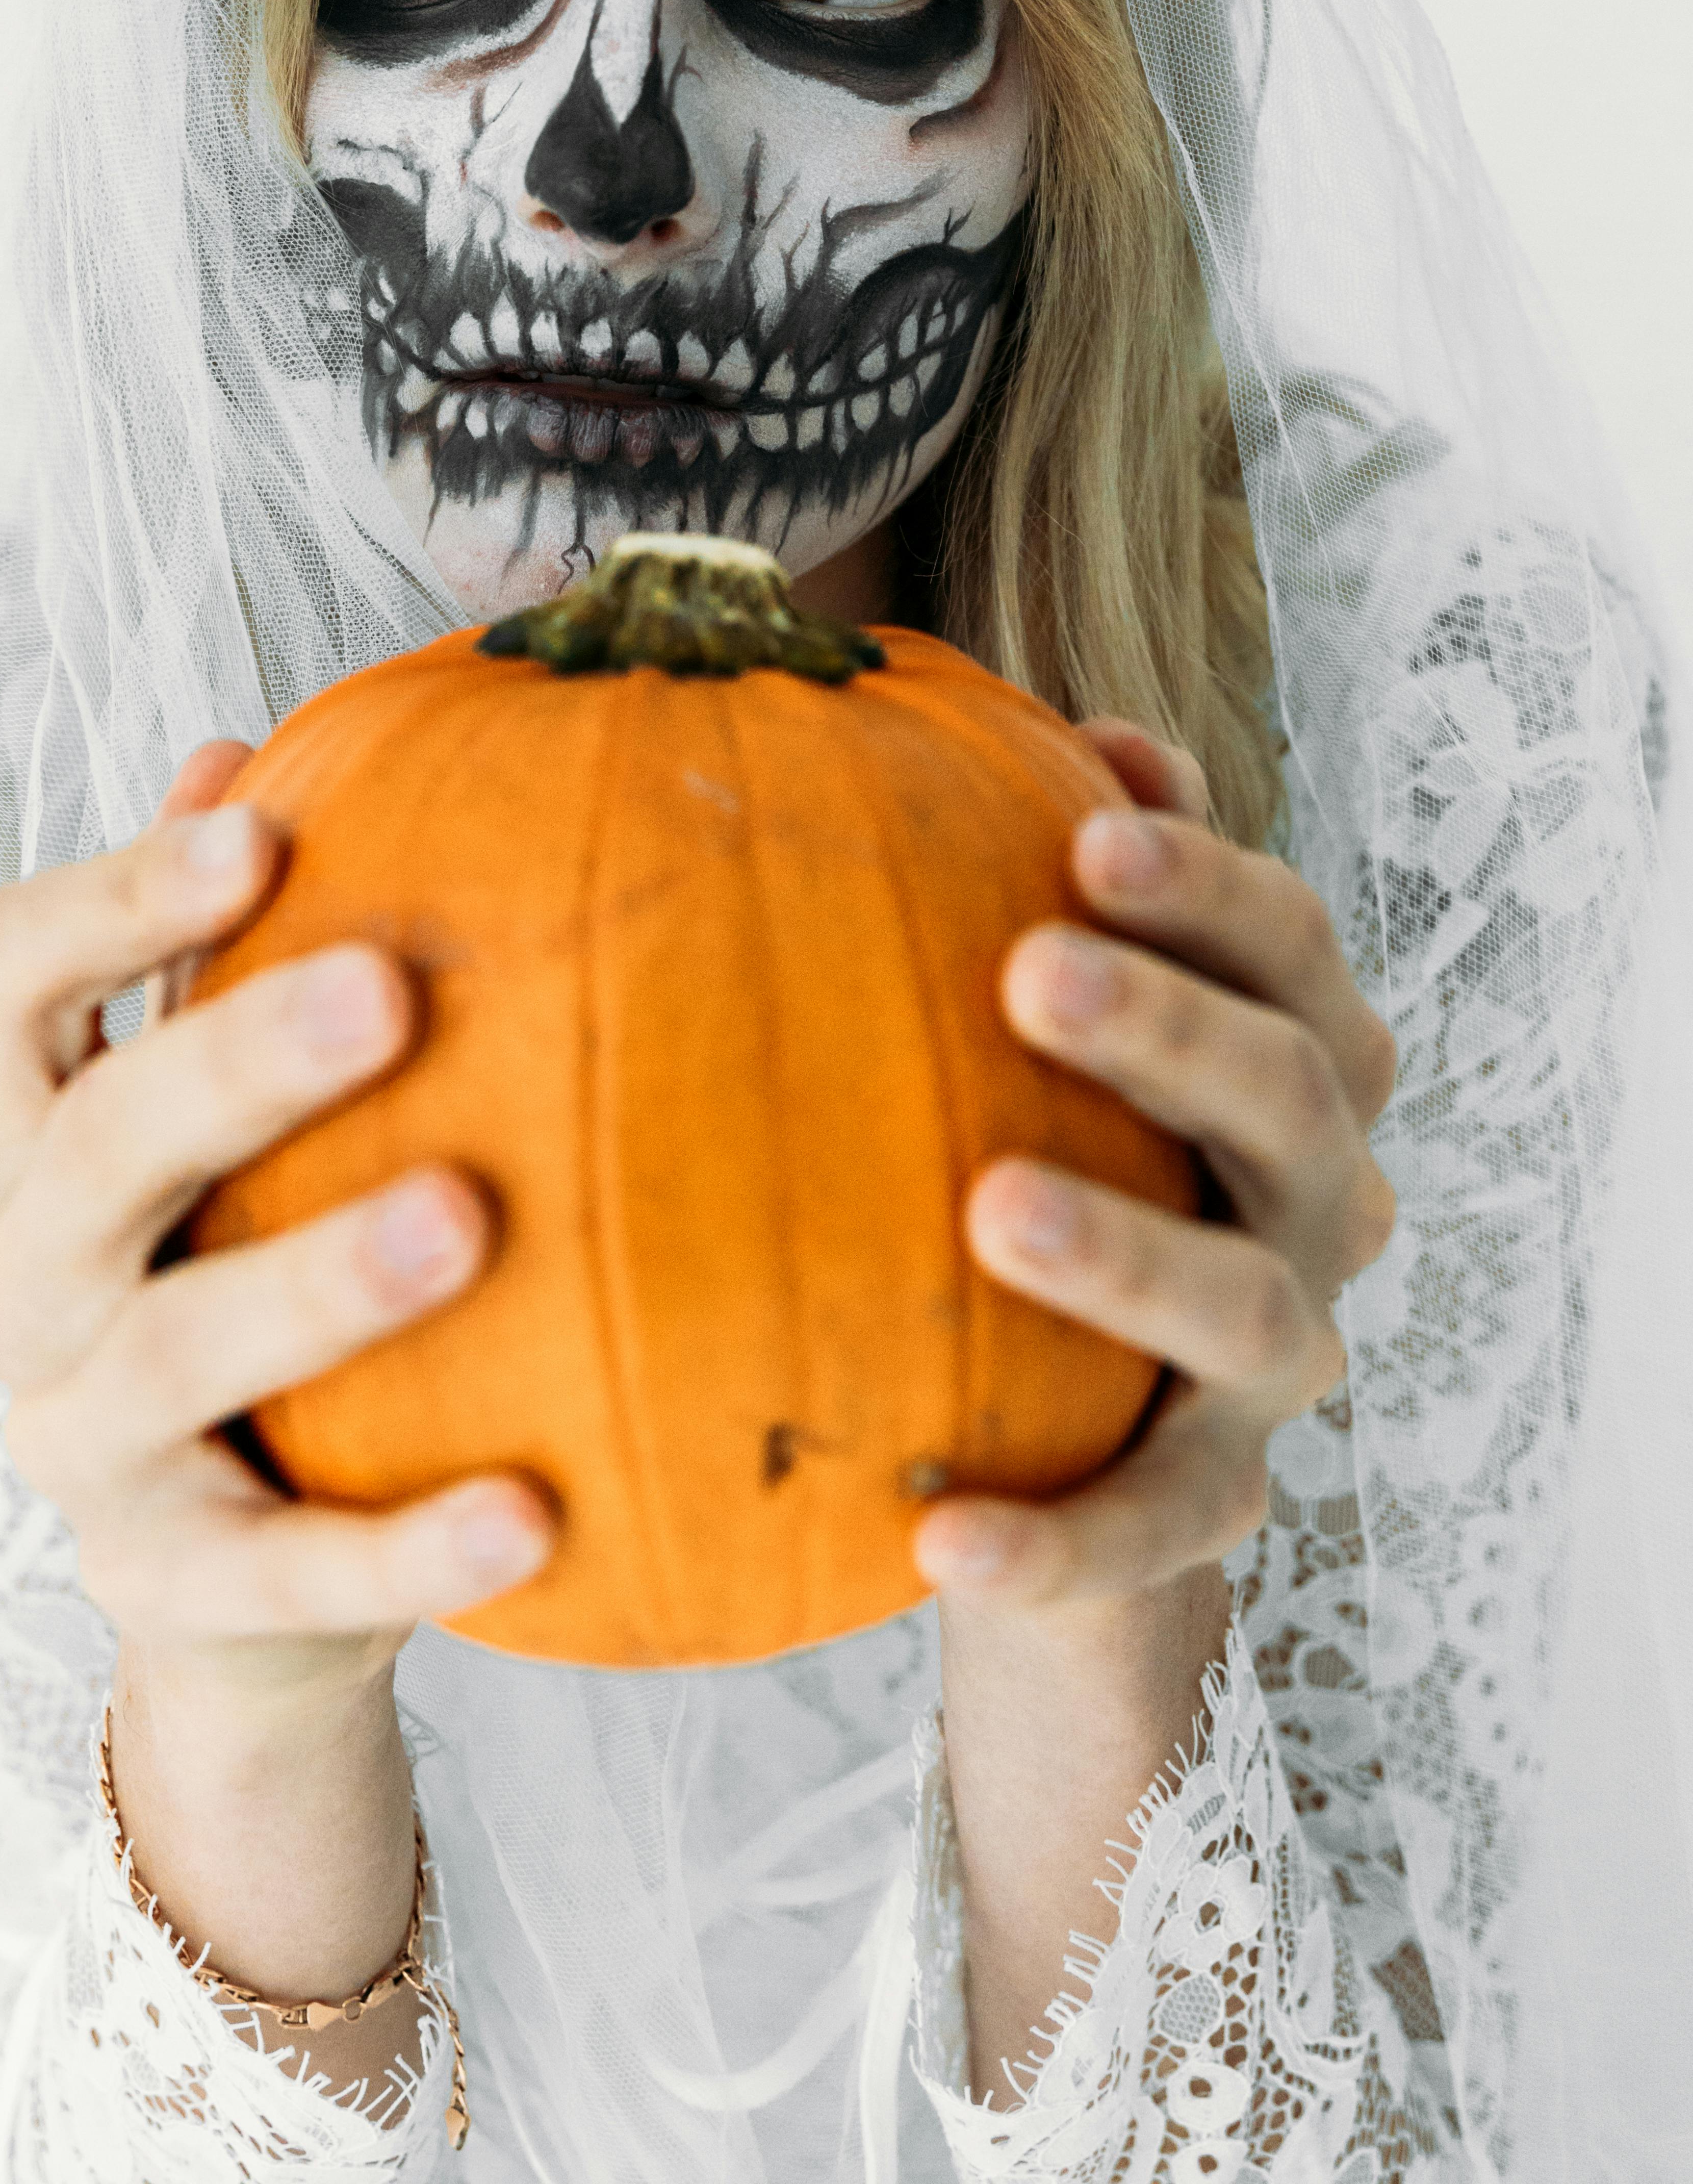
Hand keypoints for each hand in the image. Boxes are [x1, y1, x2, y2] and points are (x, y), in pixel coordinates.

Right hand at [0, 741, 553, 1693]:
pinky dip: (403, 1552)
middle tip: (385, 990)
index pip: (8, 981)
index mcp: (23, 1137)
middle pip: (88, 1149)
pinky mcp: (163, 1591)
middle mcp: (20, 1281)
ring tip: (467, 1217)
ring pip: (166, 1353)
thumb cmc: (230, 1261)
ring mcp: (78, 1445)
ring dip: (311, 1283)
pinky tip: (529, 1519)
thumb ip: (209, 944)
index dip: (114, 900)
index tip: (258, 834)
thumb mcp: (214, 1111)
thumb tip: (241, 749)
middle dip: (228, 1062)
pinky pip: (285, 1572)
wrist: (230, 1579)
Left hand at [913, 722, 1397, 1613]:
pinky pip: (1146, 1527)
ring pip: (1246, 1307)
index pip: (1292, 952)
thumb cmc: (1058, 1133)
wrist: (1066, 1417)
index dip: (1208, 884)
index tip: (1087, 825)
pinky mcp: (1208, 1500)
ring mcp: (1280, 1360)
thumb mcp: (1065, 1008)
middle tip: (1032, 969)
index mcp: (1298, 1064)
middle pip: (1295, 1100)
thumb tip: (1045, 718)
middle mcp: (1319, 1204)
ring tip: (989, 1206)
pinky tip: (935, 1530)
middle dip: (1174, 1028)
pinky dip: (1054, 1537)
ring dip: (1130, 1253)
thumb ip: (1061, 852)